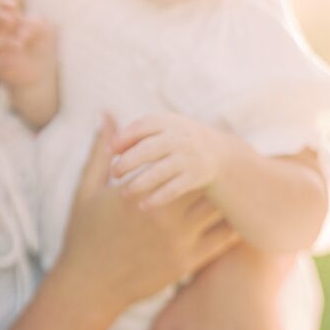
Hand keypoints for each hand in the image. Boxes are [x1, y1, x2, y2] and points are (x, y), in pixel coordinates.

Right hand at [0, 0, 56, 89]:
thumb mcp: (44, 33)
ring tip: (19, 45)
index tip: (14, 5)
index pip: (2, 6)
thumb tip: (22, 31)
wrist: (37, 74)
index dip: (5, 3)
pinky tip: (13, 61)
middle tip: (12, 21)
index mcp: (9, 19)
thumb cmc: (39, 48)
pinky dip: (4, 60)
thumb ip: (36, 24)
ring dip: (5, 42)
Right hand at [57, 118, 238, 316]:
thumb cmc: (84, 235)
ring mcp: (178, 240)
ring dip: (228, 197)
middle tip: (233, 158)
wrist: (90, 285)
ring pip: (218, 210)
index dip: (196, 151)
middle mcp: (163, 214)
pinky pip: (221, 241)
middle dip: (216, 171)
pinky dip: (233, 227)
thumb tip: (104, 115)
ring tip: (242, 184)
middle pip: (205, 183)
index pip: (179, 162)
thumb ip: (101, 153)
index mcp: (140, 192)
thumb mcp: (87, 190)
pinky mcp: (186, 262)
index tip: (207, 140)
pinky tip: (241, 216)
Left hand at [110, 112, 226, 207]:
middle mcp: (180, 138)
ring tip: (124, 193)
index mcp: (169, 122)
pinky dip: (157, 198)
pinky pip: (173, 189)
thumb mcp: (166, 130)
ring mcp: (189, 158)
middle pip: (149, 149)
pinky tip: (143, 206)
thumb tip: (106, 137)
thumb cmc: (181, 144)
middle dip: (128, 162)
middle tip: (114, 173)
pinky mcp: (197, 177)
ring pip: (159, 172)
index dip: (124, 137)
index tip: (109, 151)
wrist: (223, 156)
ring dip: (139, 183)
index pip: (143, 126)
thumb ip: (138, 134)